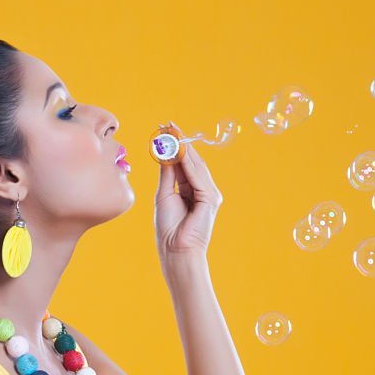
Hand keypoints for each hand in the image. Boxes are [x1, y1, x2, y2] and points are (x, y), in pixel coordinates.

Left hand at [154, 122, 222, 261]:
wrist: (176, 250)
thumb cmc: (169, 229)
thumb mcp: (165, 195)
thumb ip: (167, 174)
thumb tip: (164, 152)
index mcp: (191, 190)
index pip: (184, 163)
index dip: (175, 145)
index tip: (165, 129)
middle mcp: (203, 190)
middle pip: (191, 161)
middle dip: (179, 141)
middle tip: (168, 124)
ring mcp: (209, 194)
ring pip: (195, 165)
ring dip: (183, 147)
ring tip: (171, 131)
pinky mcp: (210, 198)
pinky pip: (197, 176)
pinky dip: (187, 161)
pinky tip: (178, 149)